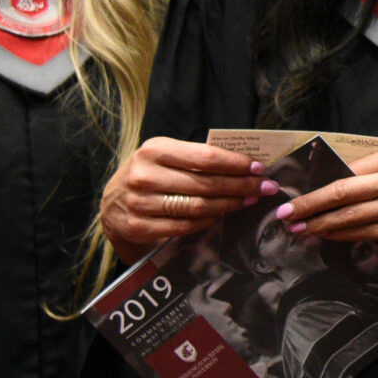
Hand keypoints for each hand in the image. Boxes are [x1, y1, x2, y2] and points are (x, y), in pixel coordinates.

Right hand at [101, 140, 272, 259]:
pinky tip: (221, 216)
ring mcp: (140, 203)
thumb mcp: (165, 156)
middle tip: (265, 187)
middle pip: (205, 184)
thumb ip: (196, 157)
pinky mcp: (139, 227)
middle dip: (241, 185)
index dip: (236, 164)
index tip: (259, 168)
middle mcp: (144, 175)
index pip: (205, 158)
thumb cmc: (150, 174)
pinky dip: (208, 221)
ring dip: (230, 204)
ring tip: (249, 200)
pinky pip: (184, 226)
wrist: (112, 204)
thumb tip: (245, 163)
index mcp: (154, 150)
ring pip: (197, 207)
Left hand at [275, 146, 377, 248]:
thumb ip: (367, 173)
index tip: (294, 194)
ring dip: (319, 224)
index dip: (317, 185)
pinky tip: (323, 236)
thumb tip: (322, 186)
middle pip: (343, 192)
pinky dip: (339, 235)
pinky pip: (361, 233)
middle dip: (309, 205)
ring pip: (349, 216)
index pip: (346, 172)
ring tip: (298, 228)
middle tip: (285, 214)